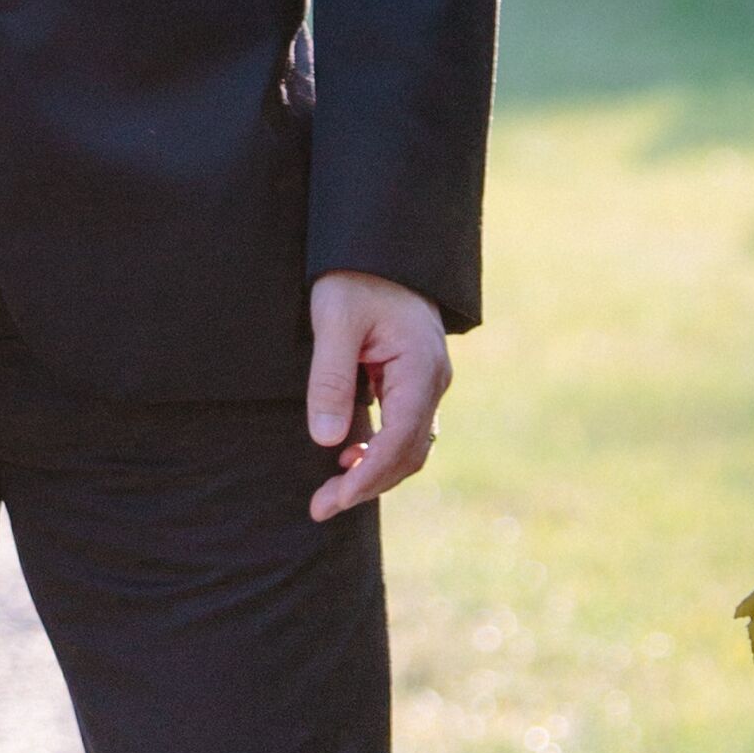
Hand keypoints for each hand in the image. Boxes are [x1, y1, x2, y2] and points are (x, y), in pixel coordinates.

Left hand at [305, 271, 449, 520]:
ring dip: (373, 472)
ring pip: (408, 446)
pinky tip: (346, 457)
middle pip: (409, 452)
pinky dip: (377, 451)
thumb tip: (328, 440)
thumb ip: (331, 379)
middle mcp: (432, 380)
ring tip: (330, 492)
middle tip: (321, 506)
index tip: (335, 500)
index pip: (401, 440)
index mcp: (421, 368)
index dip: (369, 476)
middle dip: (368, 484)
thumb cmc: (354, 276)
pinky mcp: (410, 380)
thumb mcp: (334, 321)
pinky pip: (401, 428)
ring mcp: (425, 382)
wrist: (377, 246)